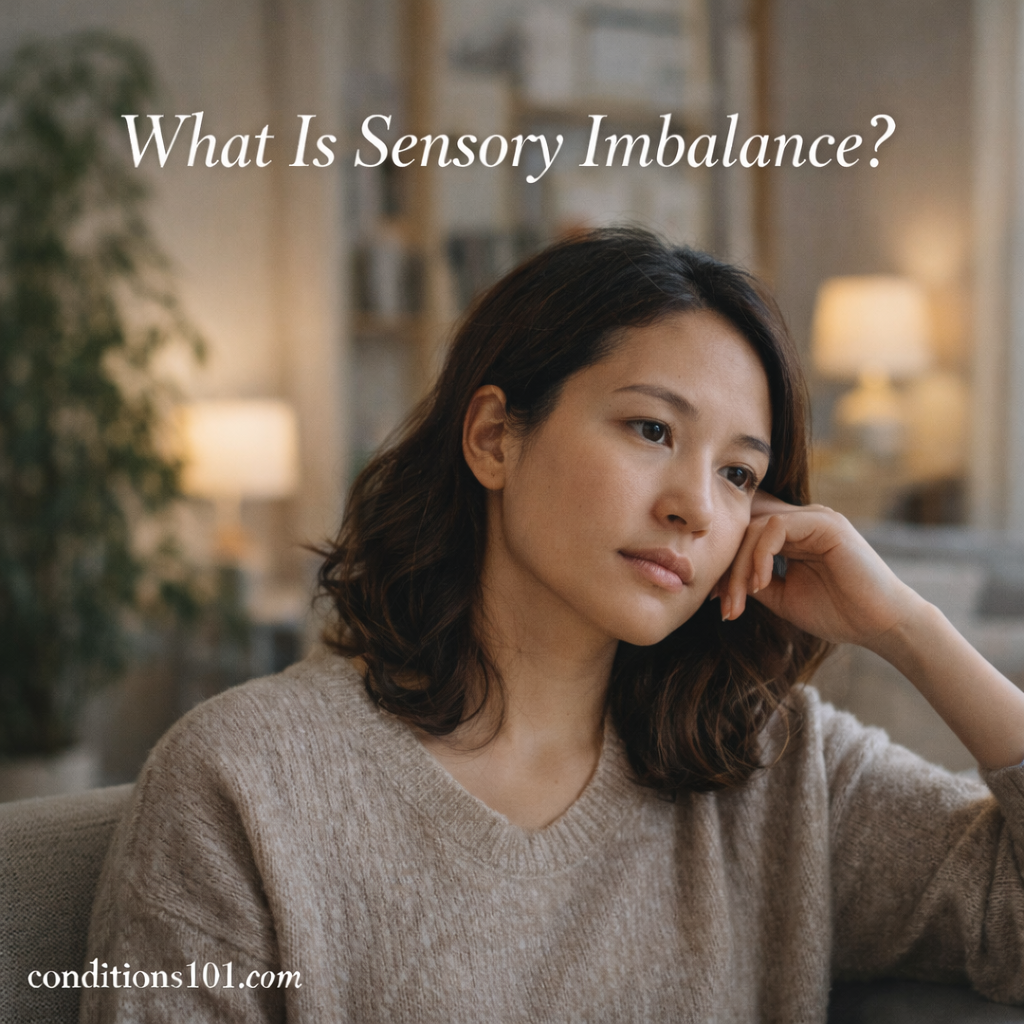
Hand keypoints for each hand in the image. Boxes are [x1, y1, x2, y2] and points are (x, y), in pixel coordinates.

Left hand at [713, 492, 924, 650]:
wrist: (881, 626)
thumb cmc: (837, 613)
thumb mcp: (782, 597)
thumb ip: (755, 581)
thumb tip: (722, 578)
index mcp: (793, 536)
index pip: (745, 534)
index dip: (726, 562)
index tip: (716, 598)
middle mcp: (802, 521)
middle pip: (745, 529)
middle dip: (728, 569)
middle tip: (722, 605)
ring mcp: (815, 518)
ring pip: (755, 527)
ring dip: (741, 567)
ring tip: (740, 601)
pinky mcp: (825, 523)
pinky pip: (776, 527)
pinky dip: (760, 556)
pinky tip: (762, 585)